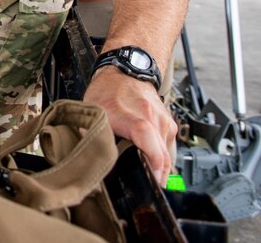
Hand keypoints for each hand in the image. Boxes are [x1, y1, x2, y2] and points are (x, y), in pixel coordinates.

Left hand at [84, 67, 176, 184]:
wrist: (125, 71)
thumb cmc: (108, 91)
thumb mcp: (94, 112)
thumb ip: (93, 134)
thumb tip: (91, 156)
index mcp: (135, 118)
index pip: (150, 143)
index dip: (153, 164)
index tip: (153, 181)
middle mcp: (154, 119)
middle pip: (163, 155)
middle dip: (158, 175)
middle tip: (149, 188)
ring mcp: (164, 121)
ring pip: (168, 153)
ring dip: (161, 168)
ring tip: (149, 179)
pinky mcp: (169, 123)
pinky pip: (169, 146)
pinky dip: (162, 157)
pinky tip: (152, 163)